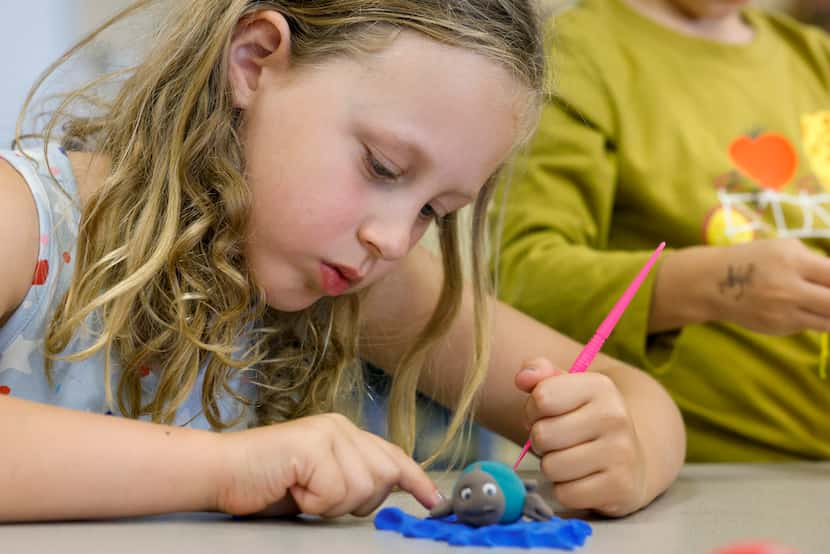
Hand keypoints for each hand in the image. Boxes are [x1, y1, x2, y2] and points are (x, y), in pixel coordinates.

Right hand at [214, 413, 439, 517]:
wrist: (222, 472)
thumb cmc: (267, 482)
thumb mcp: (321, 481)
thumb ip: (353, 478)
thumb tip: (390, 490)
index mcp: (346, 432)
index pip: (393, 456)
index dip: (416, 481)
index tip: (435, 502)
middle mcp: (341, 427)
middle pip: (383, 477)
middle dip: (356, 500)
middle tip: (318, 496)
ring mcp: (328, 433)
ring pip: (362, 487)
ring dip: (331, 503)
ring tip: (302, 490)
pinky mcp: (313, 446)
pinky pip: (335, 492)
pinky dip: (314, 502)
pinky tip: (293, 487)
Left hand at [515, 357, 646, 516]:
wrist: (634, 460)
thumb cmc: (586, 421)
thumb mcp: (567, 390)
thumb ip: (540, 376)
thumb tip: (521, 378)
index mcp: (600, 386)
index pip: (541, 398)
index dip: (533, 410)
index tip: (547, 414)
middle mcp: (615, 416)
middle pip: (542, 434)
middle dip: (540, 441)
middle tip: (558, 441)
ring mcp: (621, 453)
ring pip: (551, 467)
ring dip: (552, 466)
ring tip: (570, 459)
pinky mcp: (620, 487)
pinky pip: (565, 493)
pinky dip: (566, 490)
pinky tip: (582, 479)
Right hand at [709, 238, 829, 334]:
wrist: (712, 283)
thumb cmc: (751, 260)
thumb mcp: (782, 247)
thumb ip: (813, 260)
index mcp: (793, 261)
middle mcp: (789, 288)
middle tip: (828, 296)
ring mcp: (783, 311)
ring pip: (827, 321)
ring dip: (828, 313)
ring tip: (819, 304)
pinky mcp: (777, 327)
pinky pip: (808, 326)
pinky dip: (811, 318)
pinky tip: (798, 308)